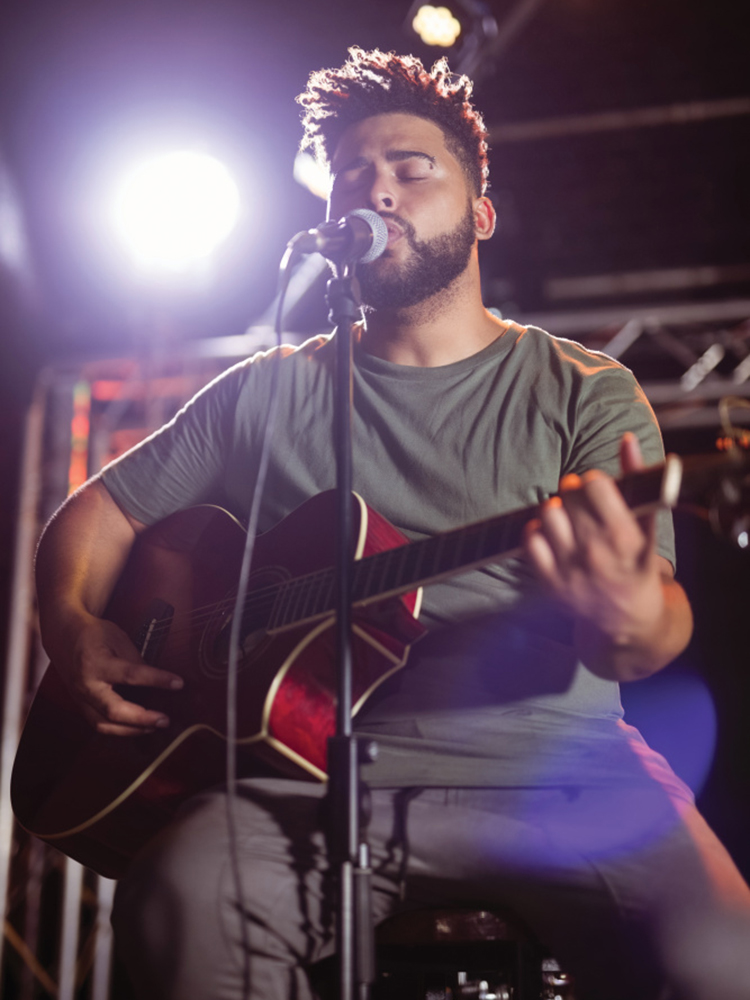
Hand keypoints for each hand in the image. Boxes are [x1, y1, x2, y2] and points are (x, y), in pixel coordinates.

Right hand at [61, 614, 183, 735]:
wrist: (64, 636)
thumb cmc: (94, 634)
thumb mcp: (118, 637)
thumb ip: (135, 660)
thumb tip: (154, 682)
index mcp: (96, 662)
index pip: (131, 675)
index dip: (157, 680)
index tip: (178, 683)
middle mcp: (86, 684)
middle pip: (113, 711)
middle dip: (141, 719)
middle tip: (165, 720)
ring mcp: (80, 698)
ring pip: (103, 725)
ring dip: (131, 731)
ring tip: (154, 726)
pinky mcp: (80, 706)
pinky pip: (99, 724)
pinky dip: (119, 729)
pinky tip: (137, 727)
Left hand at [523, 434, 685, 678]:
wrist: (628, 619)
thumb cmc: (638, 565)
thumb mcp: (648, 527)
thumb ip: (638, 480)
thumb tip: (626, 439)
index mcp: (624, 537)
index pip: (595, 486)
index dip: (594, 482)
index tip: (598, 489)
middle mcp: (595, 552)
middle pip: (569, 497)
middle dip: (575, 494)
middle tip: (582, 505)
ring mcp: (570, 568)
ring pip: (547, 514)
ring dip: (555, 509)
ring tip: (566, 517)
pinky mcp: (551, 582)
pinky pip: (530, 541)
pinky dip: (535, 530)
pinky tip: (549, 532)